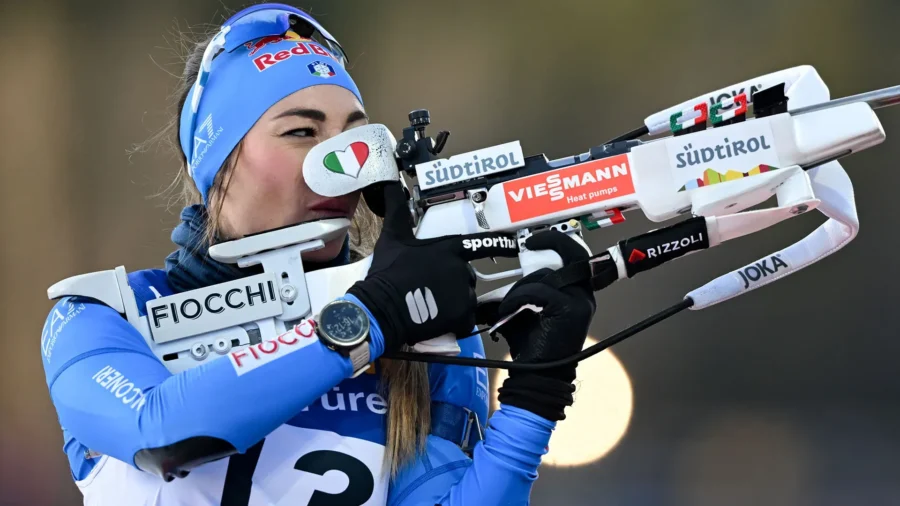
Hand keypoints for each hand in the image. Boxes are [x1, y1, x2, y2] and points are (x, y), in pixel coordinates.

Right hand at [348, 182, 517, 352]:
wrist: (380, 307)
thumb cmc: (387, 272)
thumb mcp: (392, 237)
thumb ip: (397, 211)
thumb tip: (390, 186)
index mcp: (450, 248)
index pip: (483, 244)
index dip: (503, 244)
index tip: (517, 244)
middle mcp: (461, 268)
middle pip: (467, 275)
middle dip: (452, 282)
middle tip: (429, 288)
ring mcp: (463, 293)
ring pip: (465, 298)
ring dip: (452, 302)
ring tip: (429, 304)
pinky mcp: (461, 315)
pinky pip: (464, 319)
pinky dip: (453, 320)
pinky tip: (435, 317)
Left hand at [494, 229, 596, 420]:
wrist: (536, 375)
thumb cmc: (532, 345)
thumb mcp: (528, 310)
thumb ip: (527, 290)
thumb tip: (503, 276)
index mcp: (577, 294)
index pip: (576, 257)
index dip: (559, 242)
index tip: (537, 240)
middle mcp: (584, 296)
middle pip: (569, 256)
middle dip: (551, 242)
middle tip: (531, 243)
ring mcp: (580, 302)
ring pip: (544, 276)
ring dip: (519, 289)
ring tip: (507, 307)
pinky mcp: (569, 309)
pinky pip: (537, 291)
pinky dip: (517, 299)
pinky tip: (508, 312)